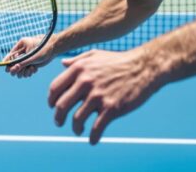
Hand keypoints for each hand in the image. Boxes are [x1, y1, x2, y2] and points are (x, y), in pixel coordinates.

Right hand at [5, 34, 54, 77]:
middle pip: (14, 64)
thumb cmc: (43, 48)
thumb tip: (12, 70)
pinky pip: (26, 71)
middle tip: (18, 72)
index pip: (10, 55)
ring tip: (30, 69)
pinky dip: (29, 72)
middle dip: (17, 69)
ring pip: (20, 69)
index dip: (8, 63)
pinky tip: (34, 69)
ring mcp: (27, 58)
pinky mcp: (32, 63)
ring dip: (24, 72)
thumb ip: (22, 63)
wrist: (54, 49)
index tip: (7, 70)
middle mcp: (22, 52)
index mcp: (20, 45)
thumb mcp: (31, 56)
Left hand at [47, 47, 161, 143]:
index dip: (51, 100)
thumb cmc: (119, 61)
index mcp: (79, 69)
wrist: (144, 67)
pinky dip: (92, 137)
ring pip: (77, 119)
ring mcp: (98, 96)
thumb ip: (77, 60)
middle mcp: (85, 82)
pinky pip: (96, 128)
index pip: (55, 88)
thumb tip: (63, 64)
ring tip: (78, 130)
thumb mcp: (95, 55)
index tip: (53, 107)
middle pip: (61, 105)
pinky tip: (92, 140)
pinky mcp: (111, 108)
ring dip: (75, 128)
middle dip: (58, 117)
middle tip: (59, 122)